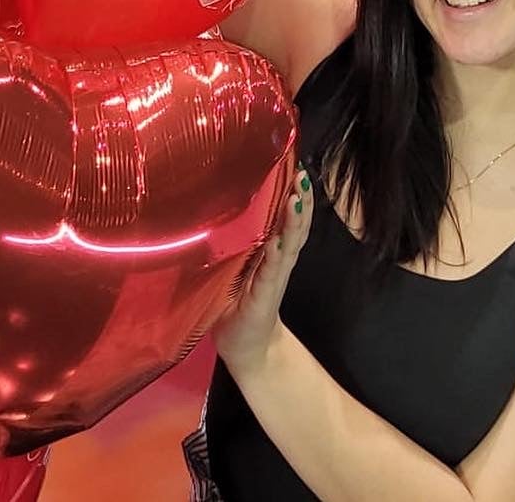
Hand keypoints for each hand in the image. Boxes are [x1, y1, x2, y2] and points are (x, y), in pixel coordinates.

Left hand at [212, 166, 311, 380]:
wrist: (246, 350)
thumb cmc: (234, 304)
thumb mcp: (234, 266)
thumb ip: (234, 242)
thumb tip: (213, 204)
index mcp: (271, 251)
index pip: (286, 217)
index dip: (293, 192)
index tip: (295, 164)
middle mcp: (278, 262)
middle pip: (294, 226)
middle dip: (300, 199)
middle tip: (301, 173)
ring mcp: (273, 280)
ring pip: (289, 245)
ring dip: (293, 221)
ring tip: (296, 197)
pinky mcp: (263, 298)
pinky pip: (271, 273)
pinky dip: (276, 256)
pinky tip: (278, 242)